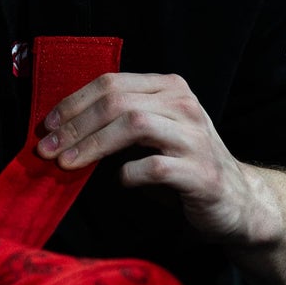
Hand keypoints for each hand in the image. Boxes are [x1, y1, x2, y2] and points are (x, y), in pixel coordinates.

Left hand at [39, 71, 284, 250]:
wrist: (237, 202)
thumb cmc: (184, 167)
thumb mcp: (153, 136)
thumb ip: (117, 125)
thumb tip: (62, 132)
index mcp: (169, 88)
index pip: (112, 82)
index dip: (73, 103)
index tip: (47, 126)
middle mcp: (184, 105)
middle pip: (118, 101)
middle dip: (75, 125)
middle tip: (47, 149)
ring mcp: (195, 137)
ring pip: (134, 124)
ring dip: (93, 144)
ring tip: (67, 164)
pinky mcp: (200, 172)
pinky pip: (154, 167)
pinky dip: (128, 174)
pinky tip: (120, 182)